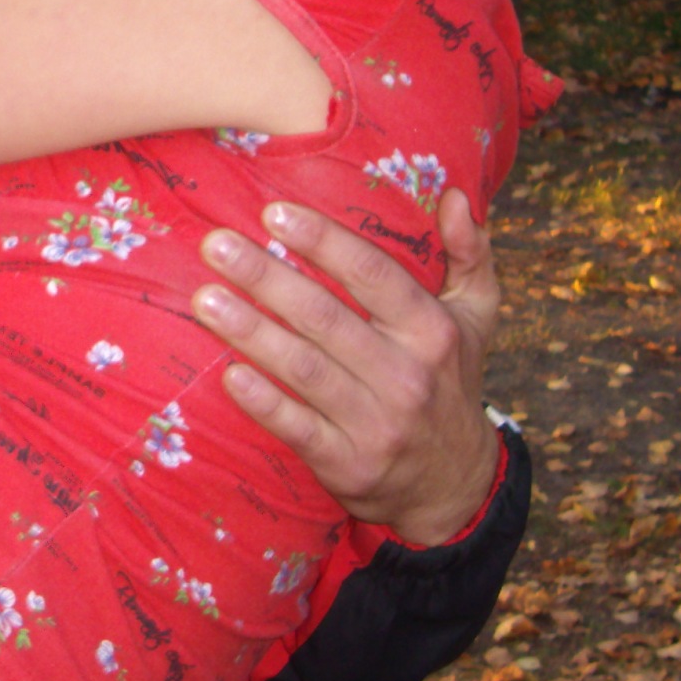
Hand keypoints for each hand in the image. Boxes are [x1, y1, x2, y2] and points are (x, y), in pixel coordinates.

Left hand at [191, 189, 501, 545]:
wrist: (453, 484)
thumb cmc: (450, 380)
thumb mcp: (475, 318)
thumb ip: (469, 254)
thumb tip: (456, 196)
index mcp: (432, 331)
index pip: (373, 275)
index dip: (323, 242)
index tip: (273, 213)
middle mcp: (406, 374)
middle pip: (326, 317)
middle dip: (266, 278)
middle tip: (215, 244)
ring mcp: (376, 423)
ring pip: (304, 370)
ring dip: (251, 332)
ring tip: (204, 298)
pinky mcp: (348, 464)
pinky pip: (299, 429)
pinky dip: (264, 403)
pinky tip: (229, 373)